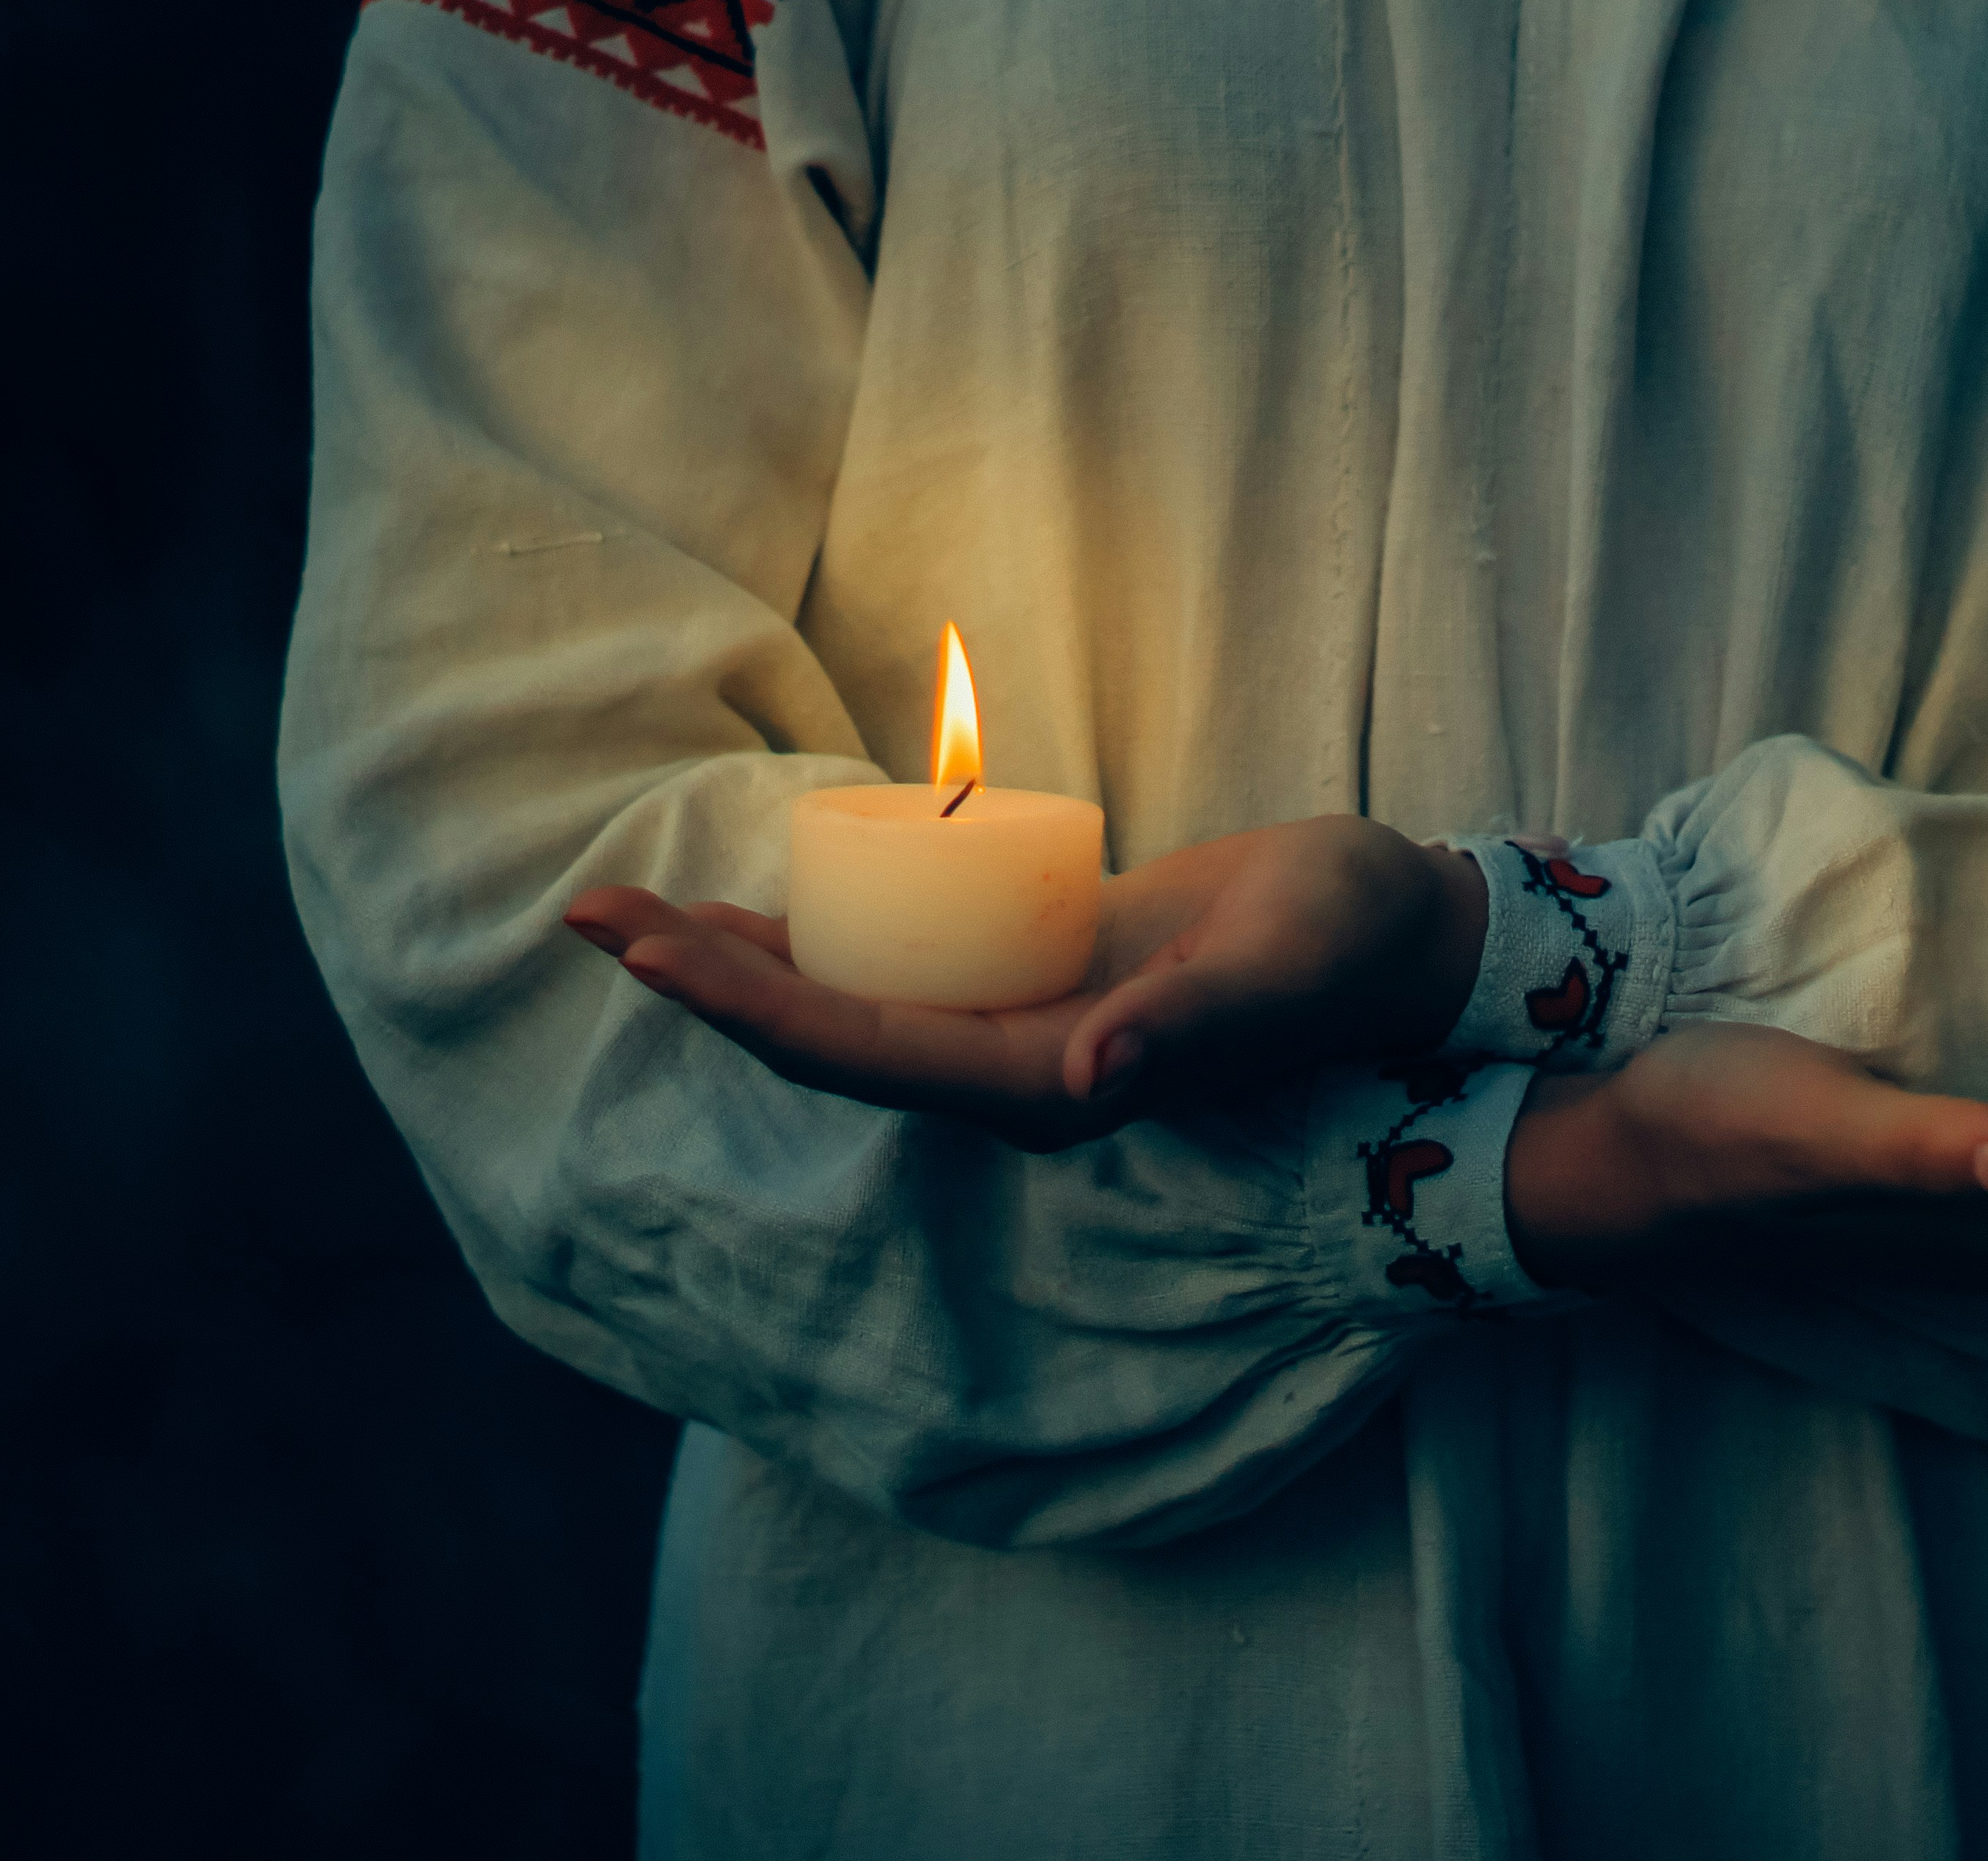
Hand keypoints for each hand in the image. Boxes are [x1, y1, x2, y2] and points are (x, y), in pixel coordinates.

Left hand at [568, 814, 1487, 1148]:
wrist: (1400, 940)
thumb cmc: (1345, 944)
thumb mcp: (1276, 969)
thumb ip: (1184, 1028)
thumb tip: (1083, 1080)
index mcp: (1049, 1083)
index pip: (860, 1052)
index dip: (746, 1008)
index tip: (646, 953)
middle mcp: (1014, 1072)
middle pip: (823, 1038)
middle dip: (702, 984)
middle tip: (587, 913)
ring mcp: (1020, 1030)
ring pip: (846, 1007)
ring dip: (737, 966)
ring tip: (629, 913)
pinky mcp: (1034, 980)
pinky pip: (897, 969)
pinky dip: (817, 938)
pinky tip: (759, 904)